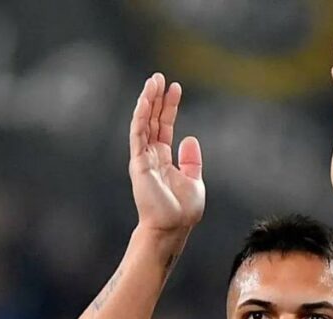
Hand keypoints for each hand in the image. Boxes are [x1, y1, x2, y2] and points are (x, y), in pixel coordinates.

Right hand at [129, 73, 204, 238]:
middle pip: (153, 120)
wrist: (172, 227)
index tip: (175, 87)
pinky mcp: (139, 162)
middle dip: (156, 98)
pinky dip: (141, 117)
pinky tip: (145, 100)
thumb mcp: (194, 180)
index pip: (164, 126)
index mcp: (164, 159)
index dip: (169, 107)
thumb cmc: (182, 211)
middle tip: (159, 77)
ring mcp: (143, 158)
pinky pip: (138, 134)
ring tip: (153, 81)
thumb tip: (189, 139)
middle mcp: (151, 156)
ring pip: (143, 123)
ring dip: (147, 101)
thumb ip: (191, 160)